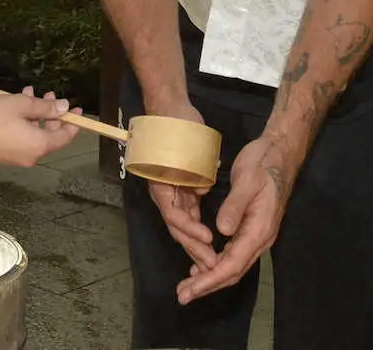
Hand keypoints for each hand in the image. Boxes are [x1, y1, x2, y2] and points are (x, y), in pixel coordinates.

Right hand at [0, 89, 80, 166]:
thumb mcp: (21, 105)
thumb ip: (45, 107)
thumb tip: (65, 107)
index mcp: (39, 146)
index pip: (65, 136)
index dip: (73, 122)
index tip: (77, 109)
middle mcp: (31, 156)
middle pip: (50, 136)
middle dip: (51, 113)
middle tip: (50, 94)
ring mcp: (17, 158)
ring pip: (34, 134)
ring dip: (36, 114)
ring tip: (30, 92)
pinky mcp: (4, 155)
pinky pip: (22, 138)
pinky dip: (25, 122)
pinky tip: (16, 104)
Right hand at [146, 98, 217, 271]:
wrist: (170, 108)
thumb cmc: (176, 128)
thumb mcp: (185, 149)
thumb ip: (192, 173)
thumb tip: (201, 190)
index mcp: (160, 183)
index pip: (174, 215)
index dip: (190, 230)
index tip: (208, 240)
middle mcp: (163, 190)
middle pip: (178, 225)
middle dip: (194, 246)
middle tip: (212, 264)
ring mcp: (172, 189)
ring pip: (183, 221)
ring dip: (196, 240)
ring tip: (212, 259)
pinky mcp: (182, 185)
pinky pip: (188, 210)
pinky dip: (197, 224)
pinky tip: (209, 238)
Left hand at [176, 134, 295, 304]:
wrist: (280, 153)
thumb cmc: (263, 163)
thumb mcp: (247, 180)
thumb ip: (235, 206)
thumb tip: (222, 232)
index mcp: (258, 229)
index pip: (232, 264)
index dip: (210, 280)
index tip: (191, 289)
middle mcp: (259, 238)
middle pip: (232, 271)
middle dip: (207, 285)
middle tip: (183, 296)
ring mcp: (257, 234)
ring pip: (233, 264)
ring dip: (210, 277)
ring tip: (189, 286)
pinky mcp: (252, 228)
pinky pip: (233, 253)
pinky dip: (217, 263)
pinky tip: (203, 265)